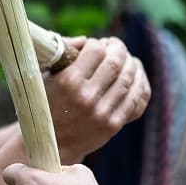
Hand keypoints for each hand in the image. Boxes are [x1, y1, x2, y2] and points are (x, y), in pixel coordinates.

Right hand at [44, 36, 149, 161]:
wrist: (50, 144)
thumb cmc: (46, 104)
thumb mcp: (44, 75)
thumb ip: (62, 52)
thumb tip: (85, 40)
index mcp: (69, 82)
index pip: (96, 50)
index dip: (98, 43)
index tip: (95, 45)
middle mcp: (87, 97)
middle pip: (116, 62)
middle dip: (118, 49)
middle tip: (114, 47)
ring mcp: (102, 113)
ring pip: (130, 78)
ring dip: (130, 63)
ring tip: (125, 59)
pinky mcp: (113, 125)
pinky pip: (137, 99)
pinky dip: (140, 83)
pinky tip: (135, 75)